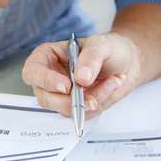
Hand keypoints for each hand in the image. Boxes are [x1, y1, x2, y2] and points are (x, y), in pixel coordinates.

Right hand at [22, 32, 141, 118]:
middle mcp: (51, 77)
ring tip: (113, 80)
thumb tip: (80, 78)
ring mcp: (63, 95)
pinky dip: (100, 102)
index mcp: (49, 56)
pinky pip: (83, 114)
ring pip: (65, 109)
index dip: (45, 80)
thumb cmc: (109, 48)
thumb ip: (91, 58)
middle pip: (45, 97)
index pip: (33, 71)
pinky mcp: (77, 107)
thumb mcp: (102, 45)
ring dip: (92, 99)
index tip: (66, 86)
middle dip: (70, 101)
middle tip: (92, 97)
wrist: (128, 62)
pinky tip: (111, 86)